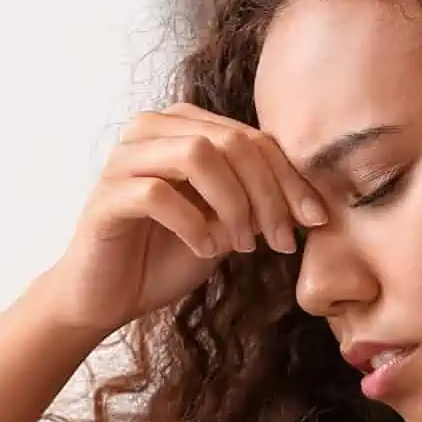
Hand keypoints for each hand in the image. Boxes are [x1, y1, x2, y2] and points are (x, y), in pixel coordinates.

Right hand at [36, 102, 328, 333]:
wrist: (109, 295)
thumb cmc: (169, 254)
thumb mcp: (228, 223)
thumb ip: (259, 201)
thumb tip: (315, 203)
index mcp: (184, 125)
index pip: (252, 137)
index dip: (290, 178)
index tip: (314, 220)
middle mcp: (151, 129)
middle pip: (232, 141)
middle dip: (267, 193)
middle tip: (279, 240)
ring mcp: (124, 159)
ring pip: (197, 155)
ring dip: (232, 204)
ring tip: (240, 245)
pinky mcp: (106, 196)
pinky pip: (158, 194)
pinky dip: (193, 224)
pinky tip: (204, 250)